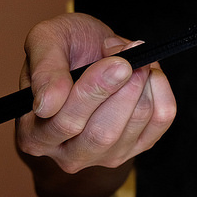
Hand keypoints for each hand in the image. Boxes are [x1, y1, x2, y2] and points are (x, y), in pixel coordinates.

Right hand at [15, 13, 175, 173]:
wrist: (93, 51)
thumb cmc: (64, 48)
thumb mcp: (45, 41)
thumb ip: (43, 70)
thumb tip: (47, 105)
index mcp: (34, 135)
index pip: (65, 123)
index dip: (93, 91)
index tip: (117, 62)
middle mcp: (69, 154)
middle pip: (102, 133)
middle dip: (123, 89)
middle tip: (129, 57)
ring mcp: (107, 155)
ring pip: (134, 125)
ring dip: (140, 83)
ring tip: (129, 58)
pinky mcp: (139, 146)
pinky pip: (161, 120)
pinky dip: (160, 89)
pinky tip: (146, 73)